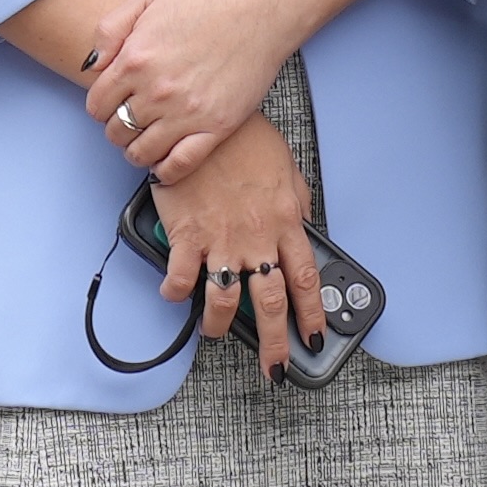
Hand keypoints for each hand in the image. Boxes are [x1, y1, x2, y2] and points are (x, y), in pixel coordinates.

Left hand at [76, 0, 295, 188]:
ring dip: (137, 150)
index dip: (101, 107)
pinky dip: (166, 171)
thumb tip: (91, 67)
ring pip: (141, 153)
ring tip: (145, 140)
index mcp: (134, 60)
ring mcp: (187, 112)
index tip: (112, 104)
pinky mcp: (216, 126)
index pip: (96, 106)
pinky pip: (180, 164)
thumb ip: (108, 31)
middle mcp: (156, 91)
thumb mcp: (146, 0)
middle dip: (117, 128)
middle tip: (130, 120)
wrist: (257, 9)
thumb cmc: (204, 1)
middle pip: (116, 132)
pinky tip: (164, 162)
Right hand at [153, 118, 329, 379]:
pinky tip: (174, 293)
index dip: (310, 315)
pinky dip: (176, 292)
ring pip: (224, 300)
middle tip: (276, 368)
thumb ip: (296, 201)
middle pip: (270, 304)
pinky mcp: (187, 235)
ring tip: (215, 334)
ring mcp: (221, 240)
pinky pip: (182, 277)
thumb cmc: (244, 138)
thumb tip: (303, 224)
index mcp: (285, 223)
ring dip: (218, 325)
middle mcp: (256, 238)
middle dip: (275, 343)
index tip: (312, 337)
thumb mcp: (285, 167)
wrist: (205, 119)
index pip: (304, 281)